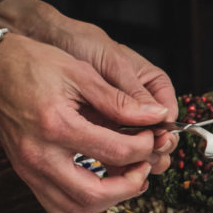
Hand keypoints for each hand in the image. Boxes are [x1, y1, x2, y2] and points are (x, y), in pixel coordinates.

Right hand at [0, 34, 167, 212]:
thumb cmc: (30, 65)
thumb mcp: (80, 73)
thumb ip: (120, 100)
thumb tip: (156, 116)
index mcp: (57, 126)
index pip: (115, 152)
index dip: (143, 147)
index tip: (150, 136)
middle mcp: (39, 155)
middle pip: (94, 194)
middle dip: (130, 185)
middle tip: (143, 166)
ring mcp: (29, 169)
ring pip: (75, 208)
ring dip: (109, 200)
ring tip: (127, 178)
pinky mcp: (26, 175)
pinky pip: (58, 206)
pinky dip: (85, 203)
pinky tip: (102, 185)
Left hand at [43, 14, 179, 170]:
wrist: (44, 42)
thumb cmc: (80, 42)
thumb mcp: (111, 64)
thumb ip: (132, 92)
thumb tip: (160, 116)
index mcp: (154, 86)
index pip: (169, 116)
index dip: (164, 132)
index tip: (154, 141)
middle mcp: (142, 106)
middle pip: (159, 137)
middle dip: (153, 150)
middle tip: (141, 157)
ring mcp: (123, 120)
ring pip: (141, 150)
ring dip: (136, 161)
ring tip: (126, 165)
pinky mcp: (102, 130)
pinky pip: (116, 153)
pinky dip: (116, 164)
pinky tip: (111, 171)